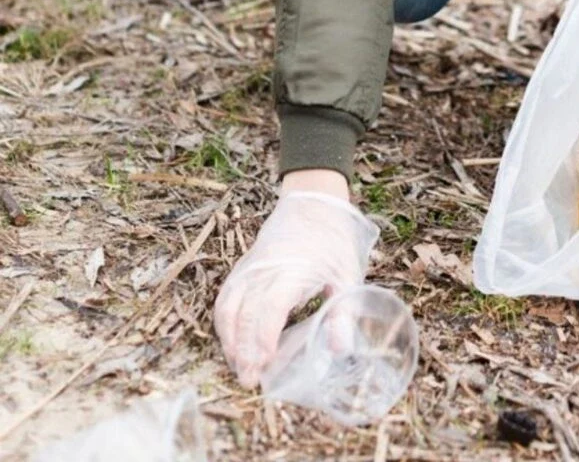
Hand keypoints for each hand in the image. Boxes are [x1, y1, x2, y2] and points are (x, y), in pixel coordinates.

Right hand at [214, 170, 379, 386]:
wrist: (312, 206)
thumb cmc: (332, 242)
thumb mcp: (347, 276)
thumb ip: (343, 313)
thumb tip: (341, 351)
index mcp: (291, 271)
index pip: (270, 307)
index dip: (264, 337)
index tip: (265, 363)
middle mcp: (263, 270)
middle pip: (243, 313)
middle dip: (244, 349)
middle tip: (250, 380)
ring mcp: (248, 269)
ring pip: (228, 308)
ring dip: (229, 340)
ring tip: (239, 369)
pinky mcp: (241, 270)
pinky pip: (225, 299)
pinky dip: (223, 324)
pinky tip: (231, 345)